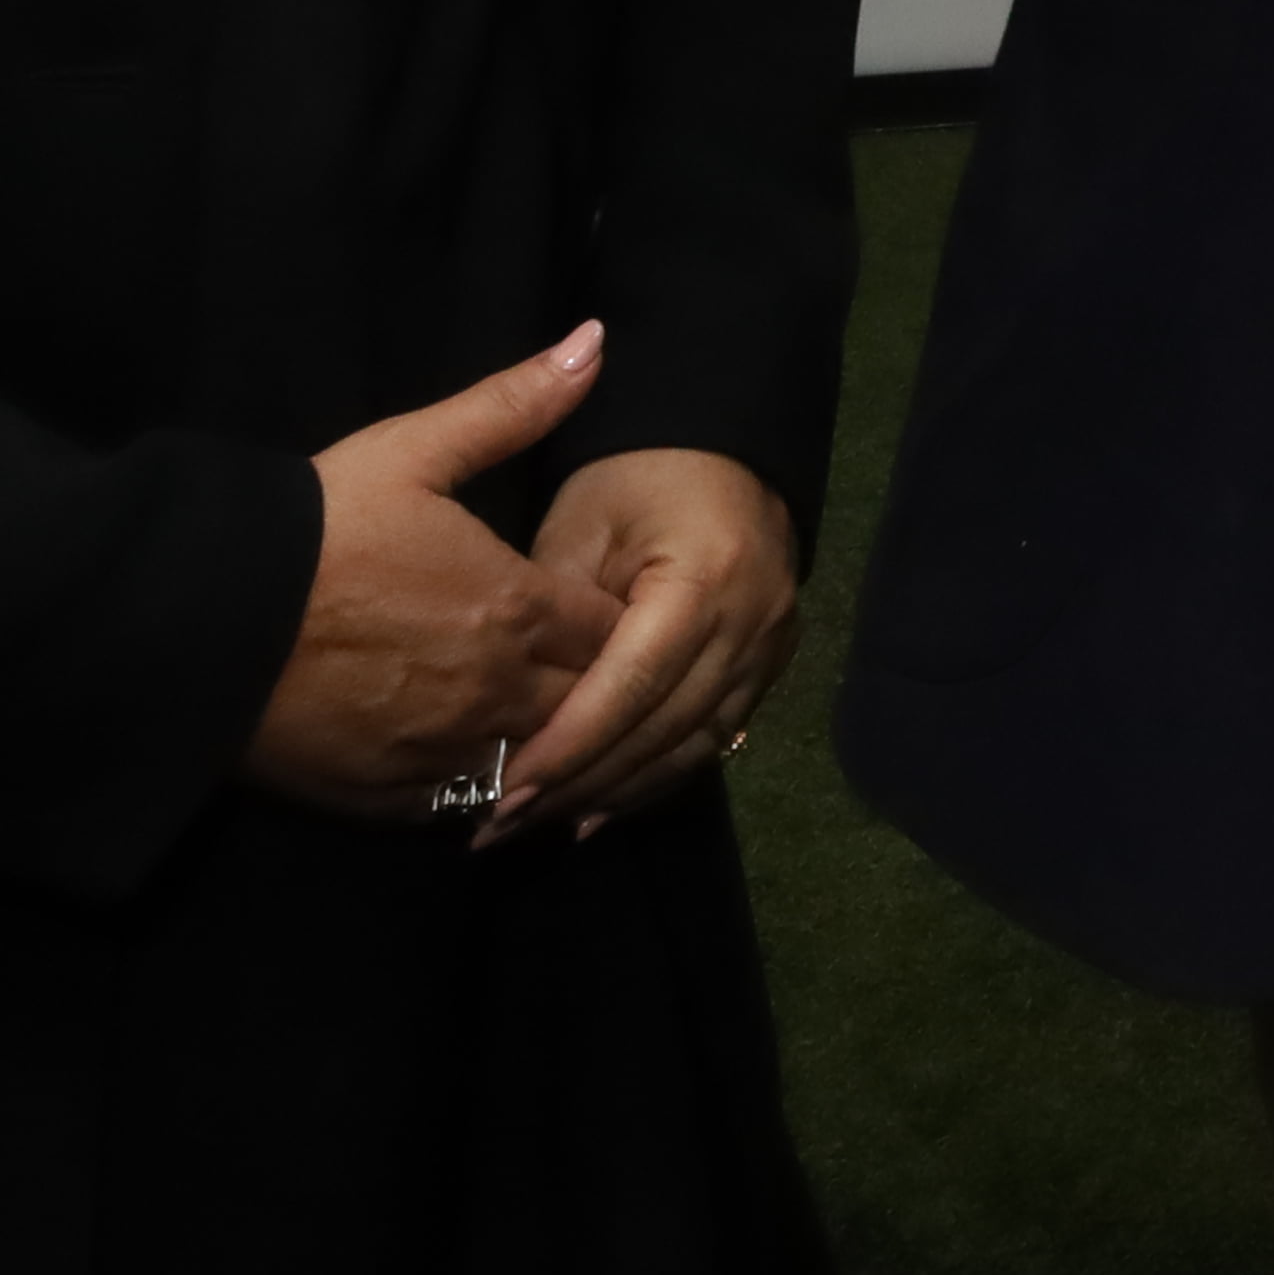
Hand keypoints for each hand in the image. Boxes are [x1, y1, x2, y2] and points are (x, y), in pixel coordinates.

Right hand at [242, 322, 616, 826]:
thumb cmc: (312, 529)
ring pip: (538, 760)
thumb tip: (595, 339)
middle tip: (588, 670)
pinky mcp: (391, 798)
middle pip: (590, 702)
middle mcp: (497, 691)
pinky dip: (486, 785)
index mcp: (516, 606)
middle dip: (599, 687)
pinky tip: (477, 759)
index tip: (611, 612)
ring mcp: (445, 752)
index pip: (618, 631)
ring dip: (548, 740)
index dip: (621, 623)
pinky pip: (469, 803)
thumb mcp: (412, 451)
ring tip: (542, 718)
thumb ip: (514, 405)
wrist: (198, 621)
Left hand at [508, 447, 805, 842]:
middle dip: (582, 782)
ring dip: (616, 793)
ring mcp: (771, 648)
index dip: (569, 745)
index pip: (632, 685)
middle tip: (502, 825)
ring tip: (542, 824)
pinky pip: (713, 738)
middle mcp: (750, 624)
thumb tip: (516, 714)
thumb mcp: (576, 529)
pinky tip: (601, 808)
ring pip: (692, 746)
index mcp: (703, 581)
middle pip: (664, 728)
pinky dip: (654, 777)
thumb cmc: (632, 476)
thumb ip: (553, 621)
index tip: (505, 789)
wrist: (719, 449)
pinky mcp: (770, 664)